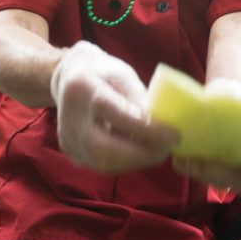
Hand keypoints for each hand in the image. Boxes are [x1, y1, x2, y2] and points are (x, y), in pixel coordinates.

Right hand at [50, 41, 178, 171]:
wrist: (70, 77)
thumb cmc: (105, 74)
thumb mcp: (125, 76)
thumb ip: (141, 100)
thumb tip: (163, 127)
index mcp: (83, 87)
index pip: (115, 114)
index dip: (146, 130)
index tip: (173, 136)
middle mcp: (69, 116)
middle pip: (103, 148)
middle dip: (142, 153)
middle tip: (167, 149)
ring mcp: (67, 137)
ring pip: (103, 163)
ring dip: (136, 161)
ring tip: (156, 150)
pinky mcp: (70, 151)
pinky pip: (101, 165)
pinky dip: (125, 162)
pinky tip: (138, 151)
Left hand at [171, 77, 240, 192]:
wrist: (237, 106)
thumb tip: (227, 96)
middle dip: (224, 175)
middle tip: (207, 166)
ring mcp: (240, 174)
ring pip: (225, 182)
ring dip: (204, 174)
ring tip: (184, 162)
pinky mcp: (221, 173)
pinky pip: (209, 176)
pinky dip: (194, 170)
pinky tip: (179, 161)